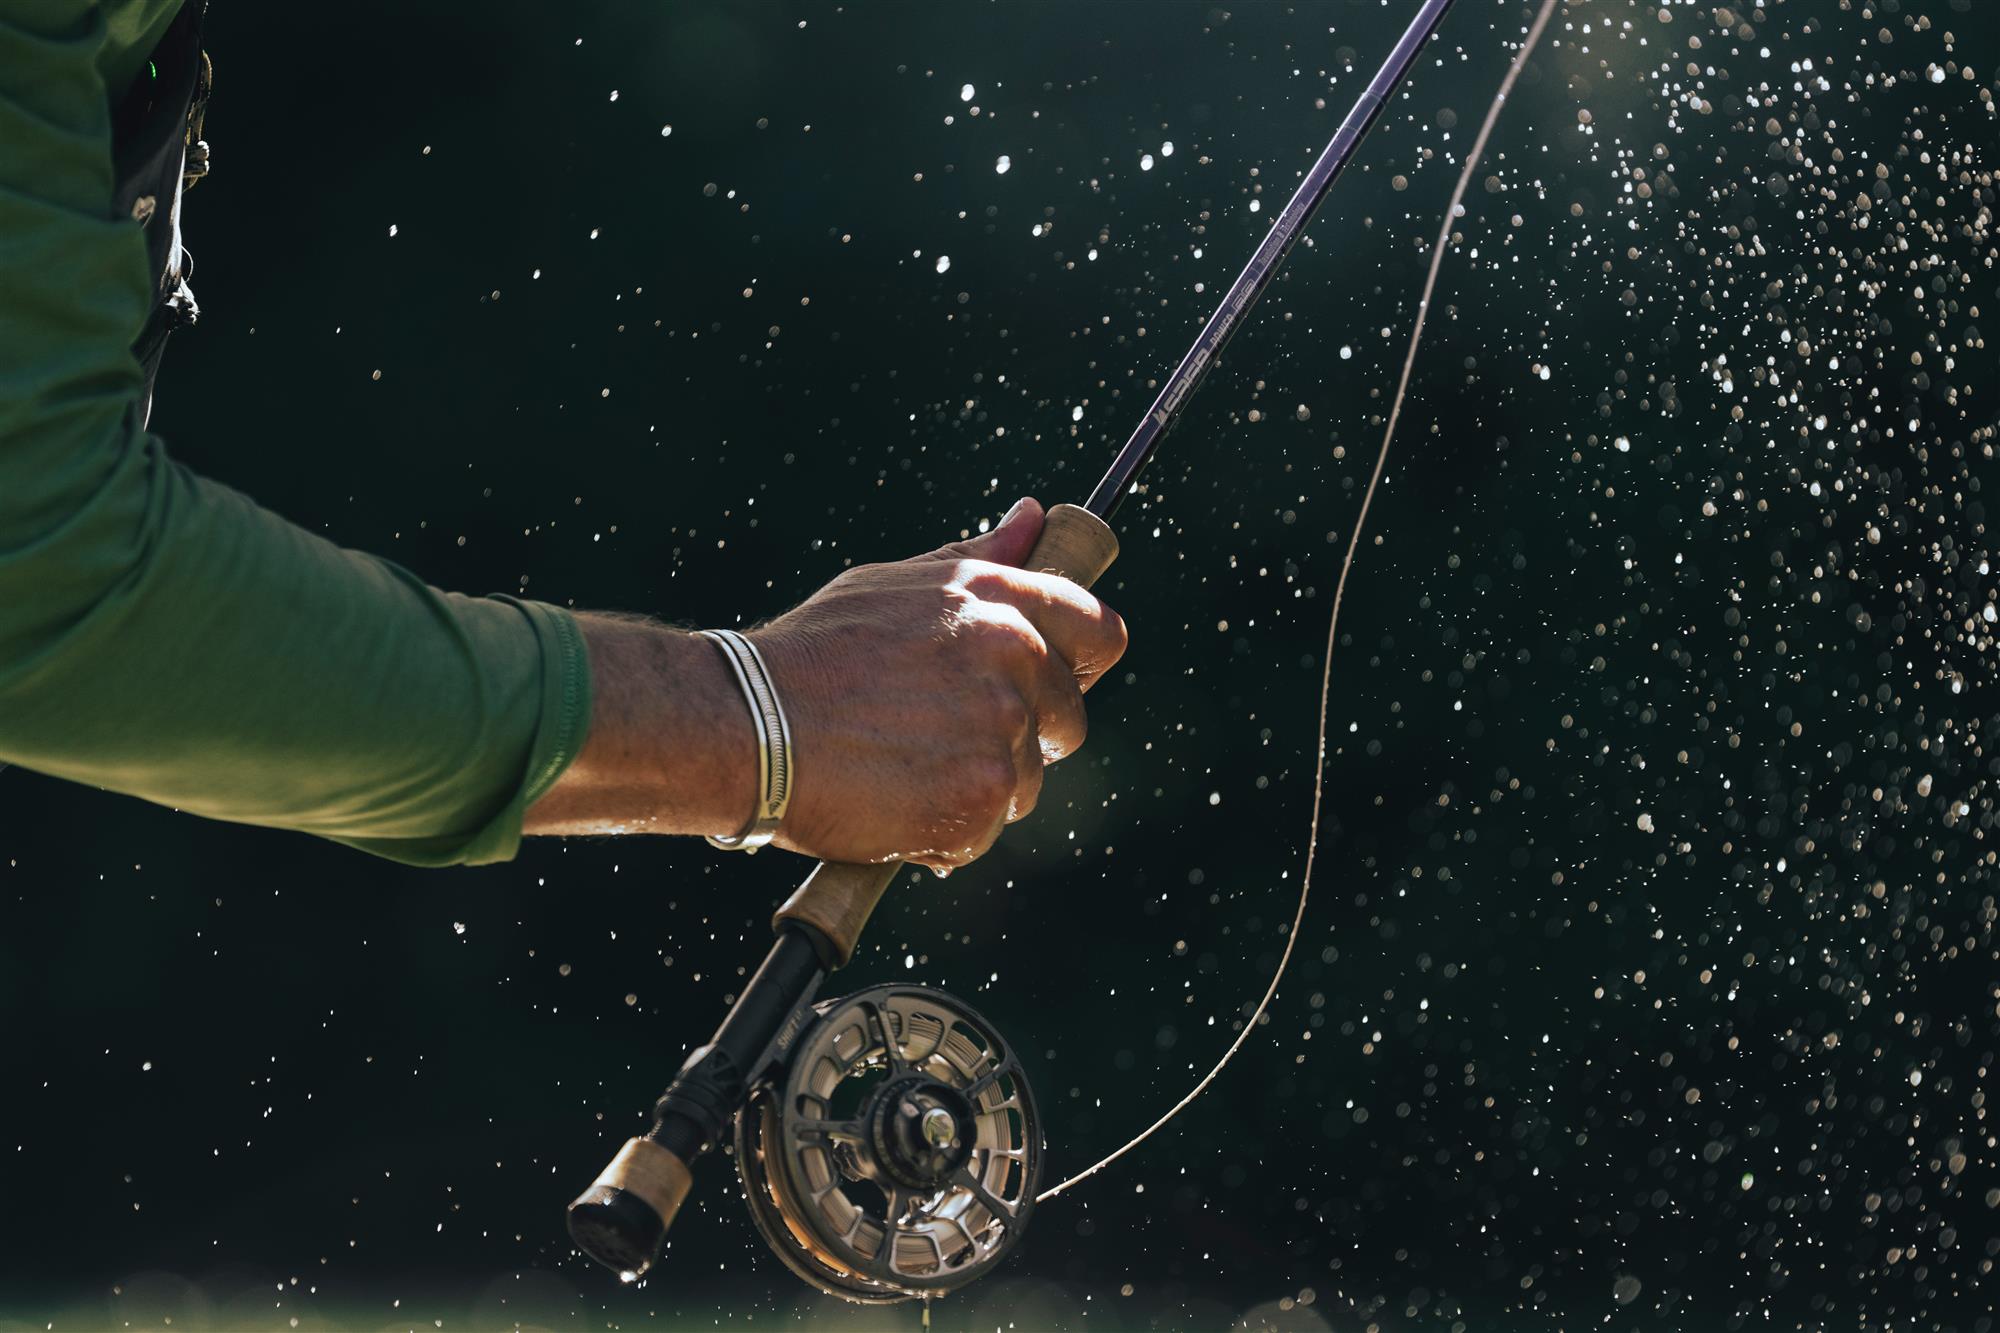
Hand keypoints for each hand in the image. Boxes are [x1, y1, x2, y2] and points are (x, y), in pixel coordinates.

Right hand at [523, 499, 1127, 871]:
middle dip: (1022, 737)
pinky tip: (889, 801)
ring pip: (1024, 783)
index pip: (1100, 633)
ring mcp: (1001, 736)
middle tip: (943, 737)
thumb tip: (1033, 519)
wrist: (745, 725)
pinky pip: (983, 832)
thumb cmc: (811, 652)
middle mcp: (1014, 660)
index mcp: (999, 599)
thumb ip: (979, 559)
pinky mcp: (979, 804)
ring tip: (899, 766)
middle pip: (1069, 720)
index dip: (1080, 664)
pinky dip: (942, 833)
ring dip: (975, 787)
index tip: (1052, 683)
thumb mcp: (896, 585)